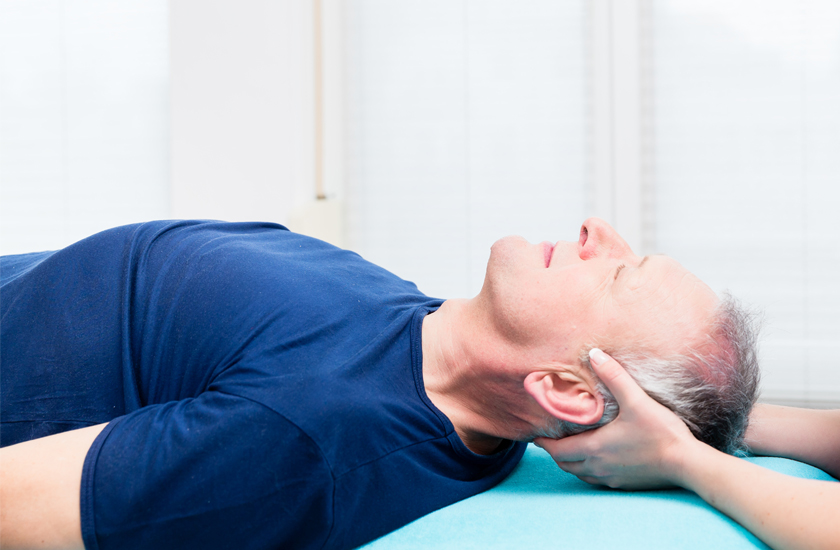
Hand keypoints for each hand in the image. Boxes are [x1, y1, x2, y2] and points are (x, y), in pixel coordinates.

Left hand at [534, 348, 699, 489]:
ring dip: (571, 464)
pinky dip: (588, 471)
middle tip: (551, 441)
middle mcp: (598, 466)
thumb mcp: (636, 399)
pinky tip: (597, 461)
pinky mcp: (625, 484)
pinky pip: (597, 480)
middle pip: (566, 464)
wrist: (687, 464)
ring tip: (570, 450)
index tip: (536, 437)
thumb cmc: (660, 432)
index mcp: (594, 447)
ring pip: (580, 474)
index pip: (558, 450)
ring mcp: (611, 478)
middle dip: (556, 453)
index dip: (545, 443)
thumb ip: (614, 376)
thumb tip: (594, 354)